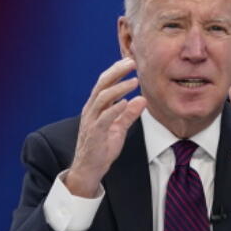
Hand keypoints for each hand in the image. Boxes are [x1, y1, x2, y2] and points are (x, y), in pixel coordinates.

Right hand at [65, 57, 146, 197]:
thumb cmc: (102, 147)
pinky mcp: (95, 134)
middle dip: (116, 71)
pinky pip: (104, 118)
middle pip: (102, 84)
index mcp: (96, 106)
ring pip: (102, 98)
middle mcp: (91, 110)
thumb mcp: (118, 128)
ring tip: (134, 81)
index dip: (116, 70)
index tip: (130, 60)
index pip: (104, 82)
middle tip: (131, 62)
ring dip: (119, 88)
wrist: (88, 169)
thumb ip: (129, 114)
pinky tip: (126, 102)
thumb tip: (142, 99)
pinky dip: (115, 108)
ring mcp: (91, 121)